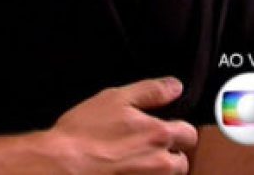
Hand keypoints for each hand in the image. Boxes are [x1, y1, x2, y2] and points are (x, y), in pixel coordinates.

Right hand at [44, 77, 197, 174]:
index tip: (160, 126)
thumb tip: (175, 86)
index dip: (176, 127)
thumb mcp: (115, 98)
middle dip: (168, 153)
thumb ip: (150, 91)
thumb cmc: (84, 133)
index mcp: (160, 134)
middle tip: (142, 145)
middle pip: (181, 160)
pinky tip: (122, 169)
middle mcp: (162, 162)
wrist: (63, 163)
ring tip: (130, 159)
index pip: (189, 133)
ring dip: (155, 169)